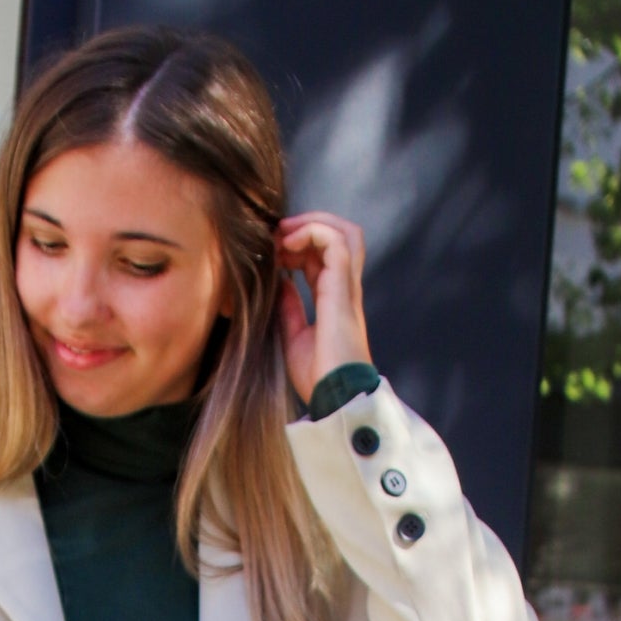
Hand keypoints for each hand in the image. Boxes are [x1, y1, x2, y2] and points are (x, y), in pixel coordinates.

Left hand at [276, 212, 370, 403]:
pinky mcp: (343, 288)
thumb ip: (290, 308)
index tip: (273, 250)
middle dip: (308, 225)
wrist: (335, 396)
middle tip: (277, 233)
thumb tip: (280, 282)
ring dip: (312, 223)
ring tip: (284, 233)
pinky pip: (336, 242)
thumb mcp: (294, 337)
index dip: (300, 244)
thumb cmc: (318, 377)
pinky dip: (312, 232)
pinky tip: (288, 244)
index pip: (324, 256)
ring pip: (344, 231)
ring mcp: (347, 287)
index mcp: (336, 300)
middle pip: (341, 235)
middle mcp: (345, 289)